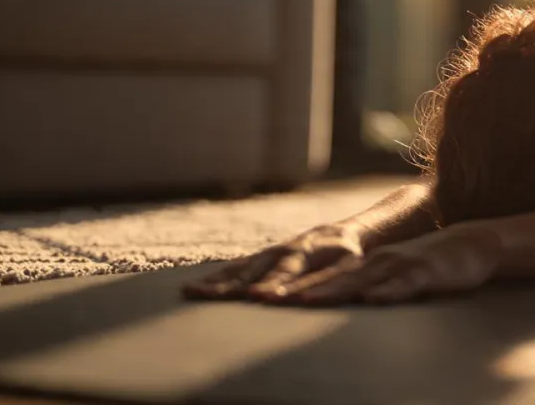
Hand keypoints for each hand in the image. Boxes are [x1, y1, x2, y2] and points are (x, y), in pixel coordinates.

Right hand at [182, 223, 362, 299]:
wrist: (339, 234)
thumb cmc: (346, 256)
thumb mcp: (346, 267)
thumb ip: (325, 283)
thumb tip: (302, 299)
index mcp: (303, 255)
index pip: (285, 273)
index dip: (271, 284)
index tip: (256, 297)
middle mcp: (279, 252)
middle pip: (250, 271)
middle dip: (227, 285)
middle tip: (201, 295)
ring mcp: (266, 255)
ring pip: (236, 269)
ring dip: (212, 282)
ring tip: (187, 292)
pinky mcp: (258, 260)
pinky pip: (233, 269)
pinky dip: (213, 278)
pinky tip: (192, 288)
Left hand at [249, 224, 503, 305]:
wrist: (471, 244)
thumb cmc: (428, 267)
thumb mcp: (389, 280)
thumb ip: (363, 290)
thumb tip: (334, 306)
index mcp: (364, 266)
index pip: (319, 279)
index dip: (288, 287)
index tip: (256, 297)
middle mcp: (375, 263)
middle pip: (330, 279)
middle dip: (297, 289)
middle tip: (264, 299)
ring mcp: (398, 266)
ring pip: (360, 280)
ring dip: (332, 289)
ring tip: (305, 299)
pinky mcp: (424, 274)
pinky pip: (402, 285)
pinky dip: (385, 292)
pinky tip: (371, 298)